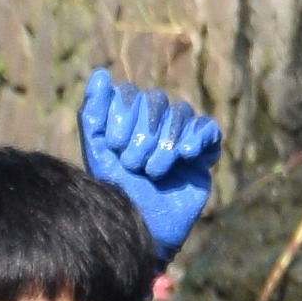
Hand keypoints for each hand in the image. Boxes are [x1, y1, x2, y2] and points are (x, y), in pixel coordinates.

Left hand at [75, 74, 225, 261]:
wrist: (143, 227)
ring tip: (155, 171)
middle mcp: (155, 122)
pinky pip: (208, 129)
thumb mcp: (99, 153)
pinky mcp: (203, 152)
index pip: (130, 95)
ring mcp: (180, 135)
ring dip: (166, 142)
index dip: (124, 116)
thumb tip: (99, 74)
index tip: (115, 145)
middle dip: (143, 135)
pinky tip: (186, 155)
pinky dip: (197, 138)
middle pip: (157, 102)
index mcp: (128, 118)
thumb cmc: (117, 191)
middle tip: (134, 165)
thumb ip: (93, 115)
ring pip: (181, 113)